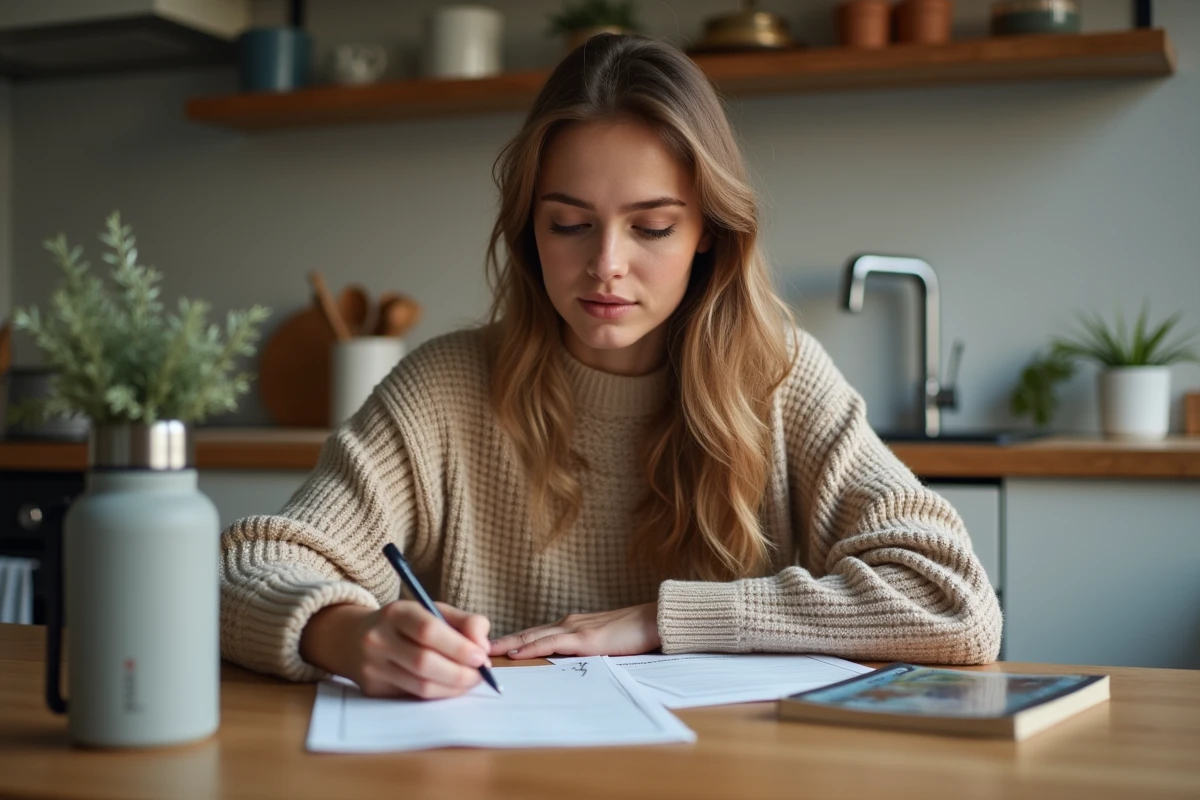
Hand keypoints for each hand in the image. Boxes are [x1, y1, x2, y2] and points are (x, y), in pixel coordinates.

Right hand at [300, 601, 491, 698]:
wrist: (354, 638)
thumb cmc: (405, 624)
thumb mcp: (433, 610)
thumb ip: (465, 622)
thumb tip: (483, 647)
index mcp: (396, 612)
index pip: (428, 630)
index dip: (459, 646)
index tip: (482, 656)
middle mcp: (379, 639)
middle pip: (424, 662)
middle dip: (460, 672)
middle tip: (481, 674)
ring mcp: (373, 667)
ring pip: (420, 686)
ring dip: (453, 688)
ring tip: (470, 681)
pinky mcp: (373, 689)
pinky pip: (413, 696)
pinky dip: (438, 694)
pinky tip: (450, 687)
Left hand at [488, 602, 660, 659]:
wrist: (654, 621)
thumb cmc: (632, 633)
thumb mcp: (601, 643)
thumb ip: (582, 650)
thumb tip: (564, 665)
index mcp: (570, 626)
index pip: (533, 635)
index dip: (510, 642)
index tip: (488, 649)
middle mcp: (567, 623)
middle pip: (525, 634)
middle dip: (499, 642)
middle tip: (471, 649)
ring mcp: (575, 629)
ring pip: (532, 637)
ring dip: (507, 645)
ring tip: (484, 652)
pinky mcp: (585, 639)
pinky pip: (551, 643)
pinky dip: (530, 648)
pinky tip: (515, 653)